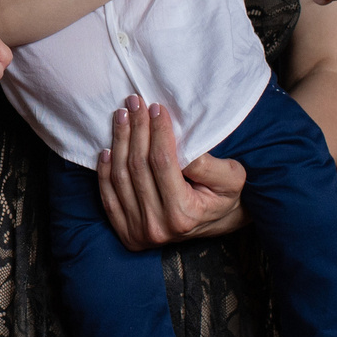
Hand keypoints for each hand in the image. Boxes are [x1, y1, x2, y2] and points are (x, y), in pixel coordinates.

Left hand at [95, 95, 246, 249]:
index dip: (157, 131)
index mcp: (184, 214)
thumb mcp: (232, 178)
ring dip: (118, 142)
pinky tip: (107, 148)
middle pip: (138, 167)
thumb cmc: (226, 196)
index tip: (156, 107)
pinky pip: (108, 198)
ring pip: (120, 178)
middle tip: (134, 102)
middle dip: (136, 129)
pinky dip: (104, 171)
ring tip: (122, 116)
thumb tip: (180, 148)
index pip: (162, 162)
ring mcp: (139, 233)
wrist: (219, 224)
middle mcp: (158, 226)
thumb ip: (208, 165)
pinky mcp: (127, 234)